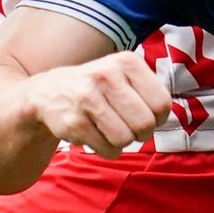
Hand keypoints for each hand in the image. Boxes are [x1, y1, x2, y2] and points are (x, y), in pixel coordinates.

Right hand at [23, 50, 173, 157]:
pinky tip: (96, 134)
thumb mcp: (126, 74)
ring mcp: (87, 98)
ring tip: (111, 128)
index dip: (158, 117)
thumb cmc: (100, 87)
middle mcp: (106, 75)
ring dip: (123, 142)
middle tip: (129, 126)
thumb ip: (150, 91)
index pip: (161, 103)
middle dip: (141, 132)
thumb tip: (163, 118)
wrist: (50, 91)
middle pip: (145, 124)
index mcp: (126, 62)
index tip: (146, 114)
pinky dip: (107, 150)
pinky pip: (108, 150)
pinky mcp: (74, 122)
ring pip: (126, 139)